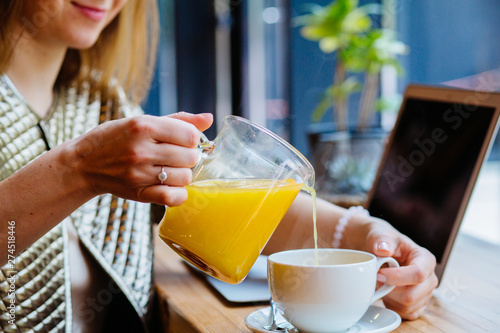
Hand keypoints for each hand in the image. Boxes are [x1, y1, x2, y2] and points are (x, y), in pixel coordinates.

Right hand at [63, 112, 212, 205]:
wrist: (83, 164)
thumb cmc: (115, 139)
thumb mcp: (142, 121)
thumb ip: (178, 120)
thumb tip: (209, 119)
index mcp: (144, 126)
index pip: (190, 135)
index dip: (192, 138)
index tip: (183, 141)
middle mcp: (142, 149)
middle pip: (190, 157)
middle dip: (188, 156)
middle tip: (176, 156)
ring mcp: (139, 173)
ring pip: (185, 177)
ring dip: (183, 174)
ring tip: (171, 170)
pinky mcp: (138, 193)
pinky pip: (172, 197)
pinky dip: (178, 194)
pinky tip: (171, 186)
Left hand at [363, 218, 438, 319]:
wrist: (380, 250)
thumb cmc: (383, 242)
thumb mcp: (380, 234)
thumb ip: (381, 240)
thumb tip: (382, 249)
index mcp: (425, 259)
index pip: (418, 274)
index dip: (396, 277)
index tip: (378, 274)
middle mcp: (430, 278)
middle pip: (412, 295)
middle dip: (389, 290)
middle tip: (375, 279)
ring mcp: (426, 293)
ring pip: (407, 307)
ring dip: (388, 298)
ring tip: (380, 283)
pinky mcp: (418, 305)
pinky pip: (406, 314)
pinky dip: (392, 306)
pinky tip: (385, 293)